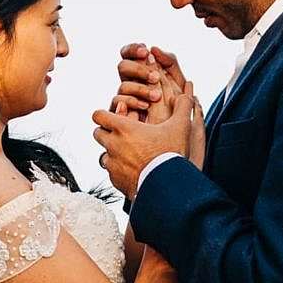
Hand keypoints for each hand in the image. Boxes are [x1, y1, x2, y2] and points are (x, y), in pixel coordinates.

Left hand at [93, 79, 202, 201]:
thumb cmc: (172, 154)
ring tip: (130, 155)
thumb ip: (182, 107)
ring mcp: (112, 164)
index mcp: (123, 129)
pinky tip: (134, 171)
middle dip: (107, 133)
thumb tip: (185, 95)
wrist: (167, 187)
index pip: (98, 115)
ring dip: (112, 153)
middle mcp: (113, 145)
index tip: (115, 117)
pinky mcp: (115, 180)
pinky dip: (119, 171)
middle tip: (123, 136)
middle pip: (97, 134)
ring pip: (103, 155)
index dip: (105, 115)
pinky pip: (111, 173)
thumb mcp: (180, 127)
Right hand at [113, 42, 186, 121]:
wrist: (175, 134)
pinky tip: (146, 106)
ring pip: (122, 85)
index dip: (134, 49)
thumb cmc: (177, 106)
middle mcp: (131, 83)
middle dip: (139, 69)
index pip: (129, 53)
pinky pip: (118, 102)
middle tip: (155, 77)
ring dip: (140, 88)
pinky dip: (133, 102)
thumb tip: (153, 49)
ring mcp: (125, 98)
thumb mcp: (178, 81)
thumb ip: (169, 62)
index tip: (146, 52)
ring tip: (157, 96)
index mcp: (141, 71)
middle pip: (123, 66)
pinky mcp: (121, 114)